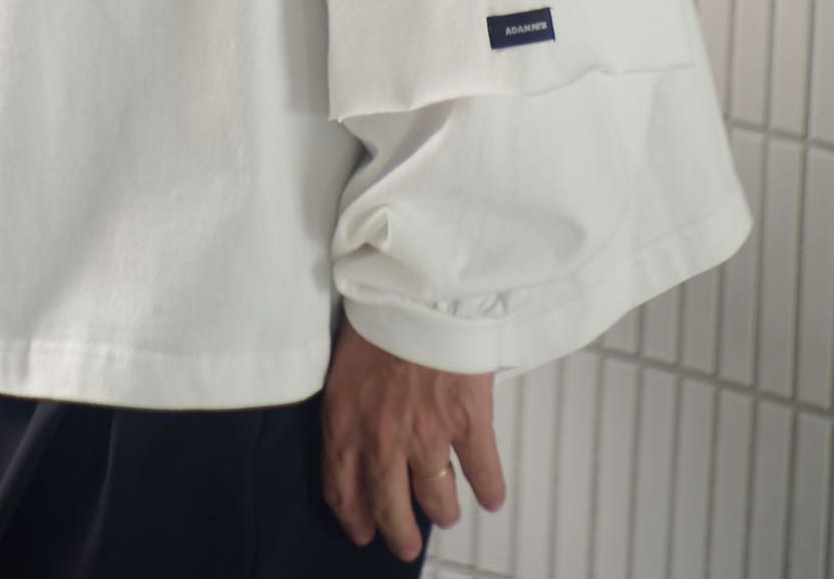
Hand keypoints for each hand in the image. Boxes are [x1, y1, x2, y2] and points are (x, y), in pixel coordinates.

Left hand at [319, 313, 506, 562]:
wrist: (414, 288)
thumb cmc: (375, 314)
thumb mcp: (342, 366)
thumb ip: (348, 408)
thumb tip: (358, 434)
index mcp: (344, 422)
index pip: (342, 490)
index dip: (353, 518)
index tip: (362, 532)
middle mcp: (382, 440)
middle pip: (390, 508)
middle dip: (398, 533)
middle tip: (404, 543)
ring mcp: (427, 435)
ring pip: (437, 499)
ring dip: (443, 511)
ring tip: (446, 513)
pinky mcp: (467, 422)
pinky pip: (482, 472)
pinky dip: (489, 489)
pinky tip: (491, 497)